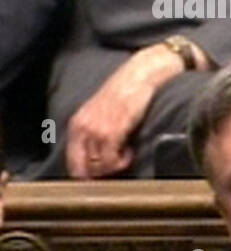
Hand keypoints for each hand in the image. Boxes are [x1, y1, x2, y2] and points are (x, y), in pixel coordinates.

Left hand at [66, 45, 183, 177]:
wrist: (138, 76)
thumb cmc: (123, 94)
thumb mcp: (99, 113)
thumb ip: (94, 132)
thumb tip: (97, 158)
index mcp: (77, 124)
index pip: (72, 162)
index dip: (86, 173)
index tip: (102, 172)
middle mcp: (83, 128)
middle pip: (84, 168)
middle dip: (101, 172)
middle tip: (116, 164)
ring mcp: (97, 130)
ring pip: (99, 166)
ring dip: (114, 166)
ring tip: (126, 155)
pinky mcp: (114, 130)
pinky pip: (113, 158)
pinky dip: (123, 161)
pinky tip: (130, 151)